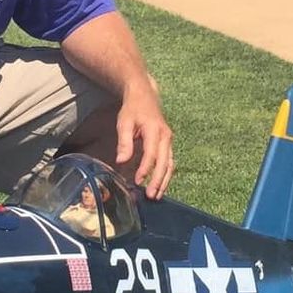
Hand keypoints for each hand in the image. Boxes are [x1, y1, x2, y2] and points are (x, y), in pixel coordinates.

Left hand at [114, 84, 173, 198]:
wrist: (145, 96)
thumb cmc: (133, 109)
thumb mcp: (124, 122)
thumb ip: (124, 141)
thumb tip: (121, 161)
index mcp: (154, 130)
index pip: (151, 154)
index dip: (145, 169)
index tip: (137, 181)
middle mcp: (165, 136)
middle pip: (165, 162)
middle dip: (158, 180)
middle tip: (150, 195)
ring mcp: (168, 141)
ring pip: (170, 164)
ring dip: (164, 181)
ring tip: (157, 196)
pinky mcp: (168, 144)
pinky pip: (169, 162)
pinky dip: (165, 175)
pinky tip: (159, 186)